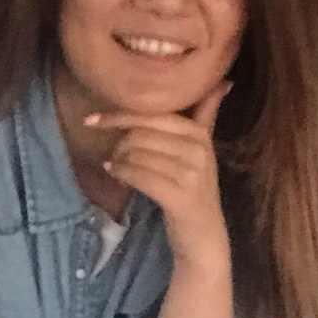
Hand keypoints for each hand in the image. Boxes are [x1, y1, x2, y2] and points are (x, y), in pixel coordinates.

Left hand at [88, 82, 230, 265]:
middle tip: (112, 153)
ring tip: (116, 166)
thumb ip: (207, 115)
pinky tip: (116, 174)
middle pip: (142, 133)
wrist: (204, 235)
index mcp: (200, 135)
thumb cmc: (195, 189)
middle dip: (119, 141)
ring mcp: (191, 174)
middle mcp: (199, 151)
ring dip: (119, 160)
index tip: (93, 120)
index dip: (121, 116)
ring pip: (137, 154)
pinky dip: (122, 173)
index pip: (154, 115)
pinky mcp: (179, 197)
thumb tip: (225, 82)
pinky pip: (139, 176)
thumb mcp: (203, 150)